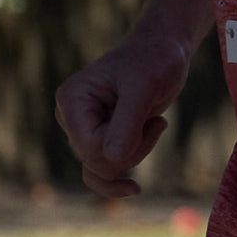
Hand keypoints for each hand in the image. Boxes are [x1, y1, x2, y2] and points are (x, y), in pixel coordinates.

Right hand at [53, 35, 186, 197]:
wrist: (164, 51)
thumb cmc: (154, 61)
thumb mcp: (144, 87)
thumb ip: (126, 123)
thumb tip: (111, 160)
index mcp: (72, 100)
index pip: (90, 148)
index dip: (124, 147)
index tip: (150, 123)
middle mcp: (71, 116)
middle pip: (96, 162)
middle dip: (132, 150)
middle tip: (154, 122)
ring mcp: (84, 129)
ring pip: (103, 167)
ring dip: (136, 152)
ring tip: (153, 123)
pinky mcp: (99, 136)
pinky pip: (102, 170)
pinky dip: (123, 173)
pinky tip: (136, 184)